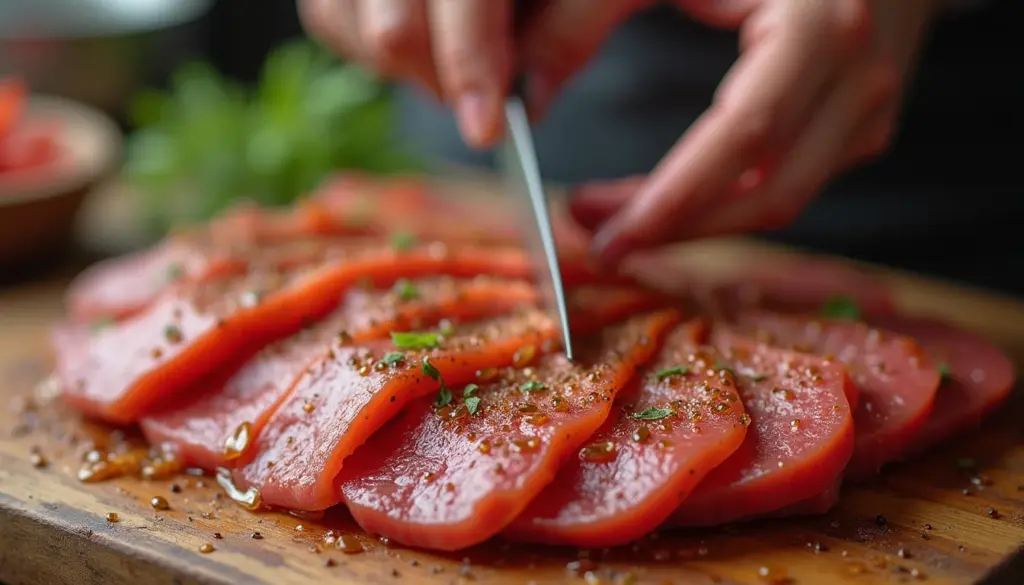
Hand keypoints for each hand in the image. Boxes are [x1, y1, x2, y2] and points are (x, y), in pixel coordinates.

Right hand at [298, 0, 515, 146]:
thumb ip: (568, 32)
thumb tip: (531, 99)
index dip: (471, 67)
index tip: (486, 127)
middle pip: (395, 29)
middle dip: (440, 80)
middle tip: (482, 92)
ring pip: (343, 22)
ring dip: (402, 65)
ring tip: (450, 53)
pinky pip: (328, 15)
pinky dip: (366, 44)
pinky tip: (416, 38)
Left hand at [569, 0, 939, 265]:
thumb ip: (583, 14)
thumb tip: (534, 94)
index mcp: (819, 22)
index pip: (745, 135)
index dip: (672, 198)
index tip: (604, 235)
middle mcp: (860, 70)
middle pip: (768, 191)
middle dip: (677, 228)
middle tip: (597, 237)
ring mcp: (872, 101)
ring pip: (785, 199)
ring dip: (698, 223)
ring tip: (618, 215)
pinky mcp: (864, 119)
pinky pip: (796, 181)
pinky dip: (731, 202)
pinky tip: (674, 195)